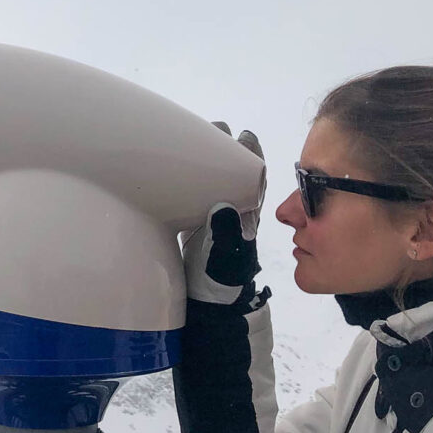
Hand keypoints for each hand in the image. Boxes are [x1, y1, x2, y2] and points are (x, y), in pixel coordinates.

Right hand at [182, 124, 265, 307]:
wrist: (206, 304)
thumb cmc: (218, 280)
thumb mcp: (225, 257)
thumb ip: (225, 232)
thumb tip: (223, 205)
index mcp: (245, 215)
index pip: (252, 177)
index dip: (249, 155)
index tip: (242, 134)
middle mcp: (233, 212)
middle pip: (234, 173)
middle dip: (226, 149)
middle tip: (213, 128)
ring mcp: (215, 217)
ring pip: (217, 180)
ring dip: (209, 159)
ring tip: (197, 138)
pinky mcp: (197, 224)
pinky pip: (198, 192)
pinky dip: (193, 177)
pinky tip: (180, 167)